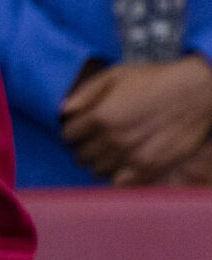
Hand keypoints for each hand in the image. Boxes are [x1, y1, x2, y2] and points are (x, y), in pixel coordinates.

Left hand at [59, 56, 211, 184]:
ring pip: (97, 171)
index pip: (68, 135)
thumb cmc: (155, 79)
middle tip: (94, 140)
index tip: (79, 128)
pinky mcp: (151, 168)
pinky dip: (116, 176)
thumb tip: (63, 111)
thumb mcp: (116, 75)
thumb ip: (86, 93)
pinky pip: (120, 184)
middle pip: (81, 155)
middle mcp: (114, 140)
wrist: (197, 91)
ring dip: (99, 162)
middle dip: (83, 147)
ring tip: (110, 150)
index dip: (72, 130)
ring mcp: (133, 157)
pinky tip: (122, 163)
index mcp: (102, 117)